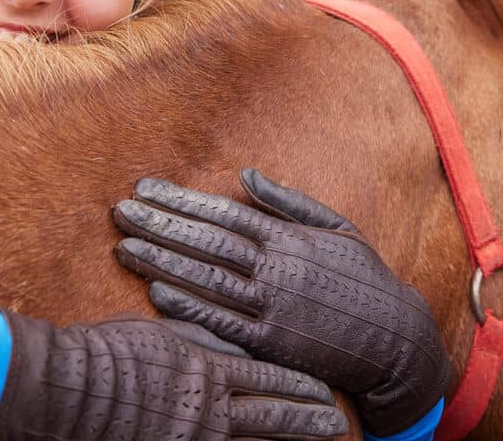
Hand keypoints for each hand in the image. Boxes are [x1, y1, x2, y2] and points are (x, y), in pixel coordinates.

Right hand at [0, 309, 347, 440]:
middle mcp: (211, 409)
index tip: (325, 387)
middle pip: (272, 416)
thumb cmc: (116, 350)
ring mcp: (196, 438)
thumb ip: (200, 333)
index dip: (297, 384)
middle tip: (338, 424)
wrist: (77, 387)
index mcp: (208, 370)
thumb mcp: (162, 330)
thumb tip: (232, 336)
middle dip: (307, 420)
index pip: (265, 378)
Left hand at [113, 170, 450, 436]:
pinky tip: (156, 291)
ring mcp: (271, 307)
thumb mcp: (335, 226)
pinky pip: (221, 322)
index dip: (180, 200)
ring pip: (204, 279)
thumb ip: (286, 200)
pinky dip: (188, 307)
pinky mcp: (270, 343)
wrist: (397, 342)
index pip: (221, 213)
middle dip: (158, 224)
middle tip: (121, 211)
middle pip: (204, 242)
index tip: (146, 188)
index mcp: (286, 237)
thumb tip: (245, 174)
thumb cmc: (364, 278)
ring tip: (124, 246)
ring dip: (160, 262)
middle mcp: (274, 268)